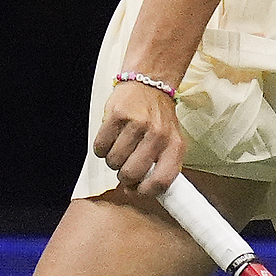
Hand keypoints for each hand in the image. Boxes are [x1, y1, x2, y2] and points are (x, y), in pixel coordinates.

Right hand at [93, 79, 185, 195]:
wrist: (149, 84)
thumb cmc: (158, 117)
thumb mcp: (170, 141)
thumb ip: (159, 167)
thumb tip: (135, 190)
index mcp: (175, 145)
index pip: (162, 181)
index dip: (146, 191)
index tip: (137, 190)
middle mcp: (158, 135)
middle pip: (132, 174)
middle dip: (124, 175)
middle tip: (126, 164)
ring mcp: (137, 124)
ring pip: (114, 162)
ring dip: (113, 160)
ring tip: (120, 146)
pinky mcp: (117, 115)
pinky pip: (101, 147)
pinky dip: (102, 148)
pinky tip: (111, 138)